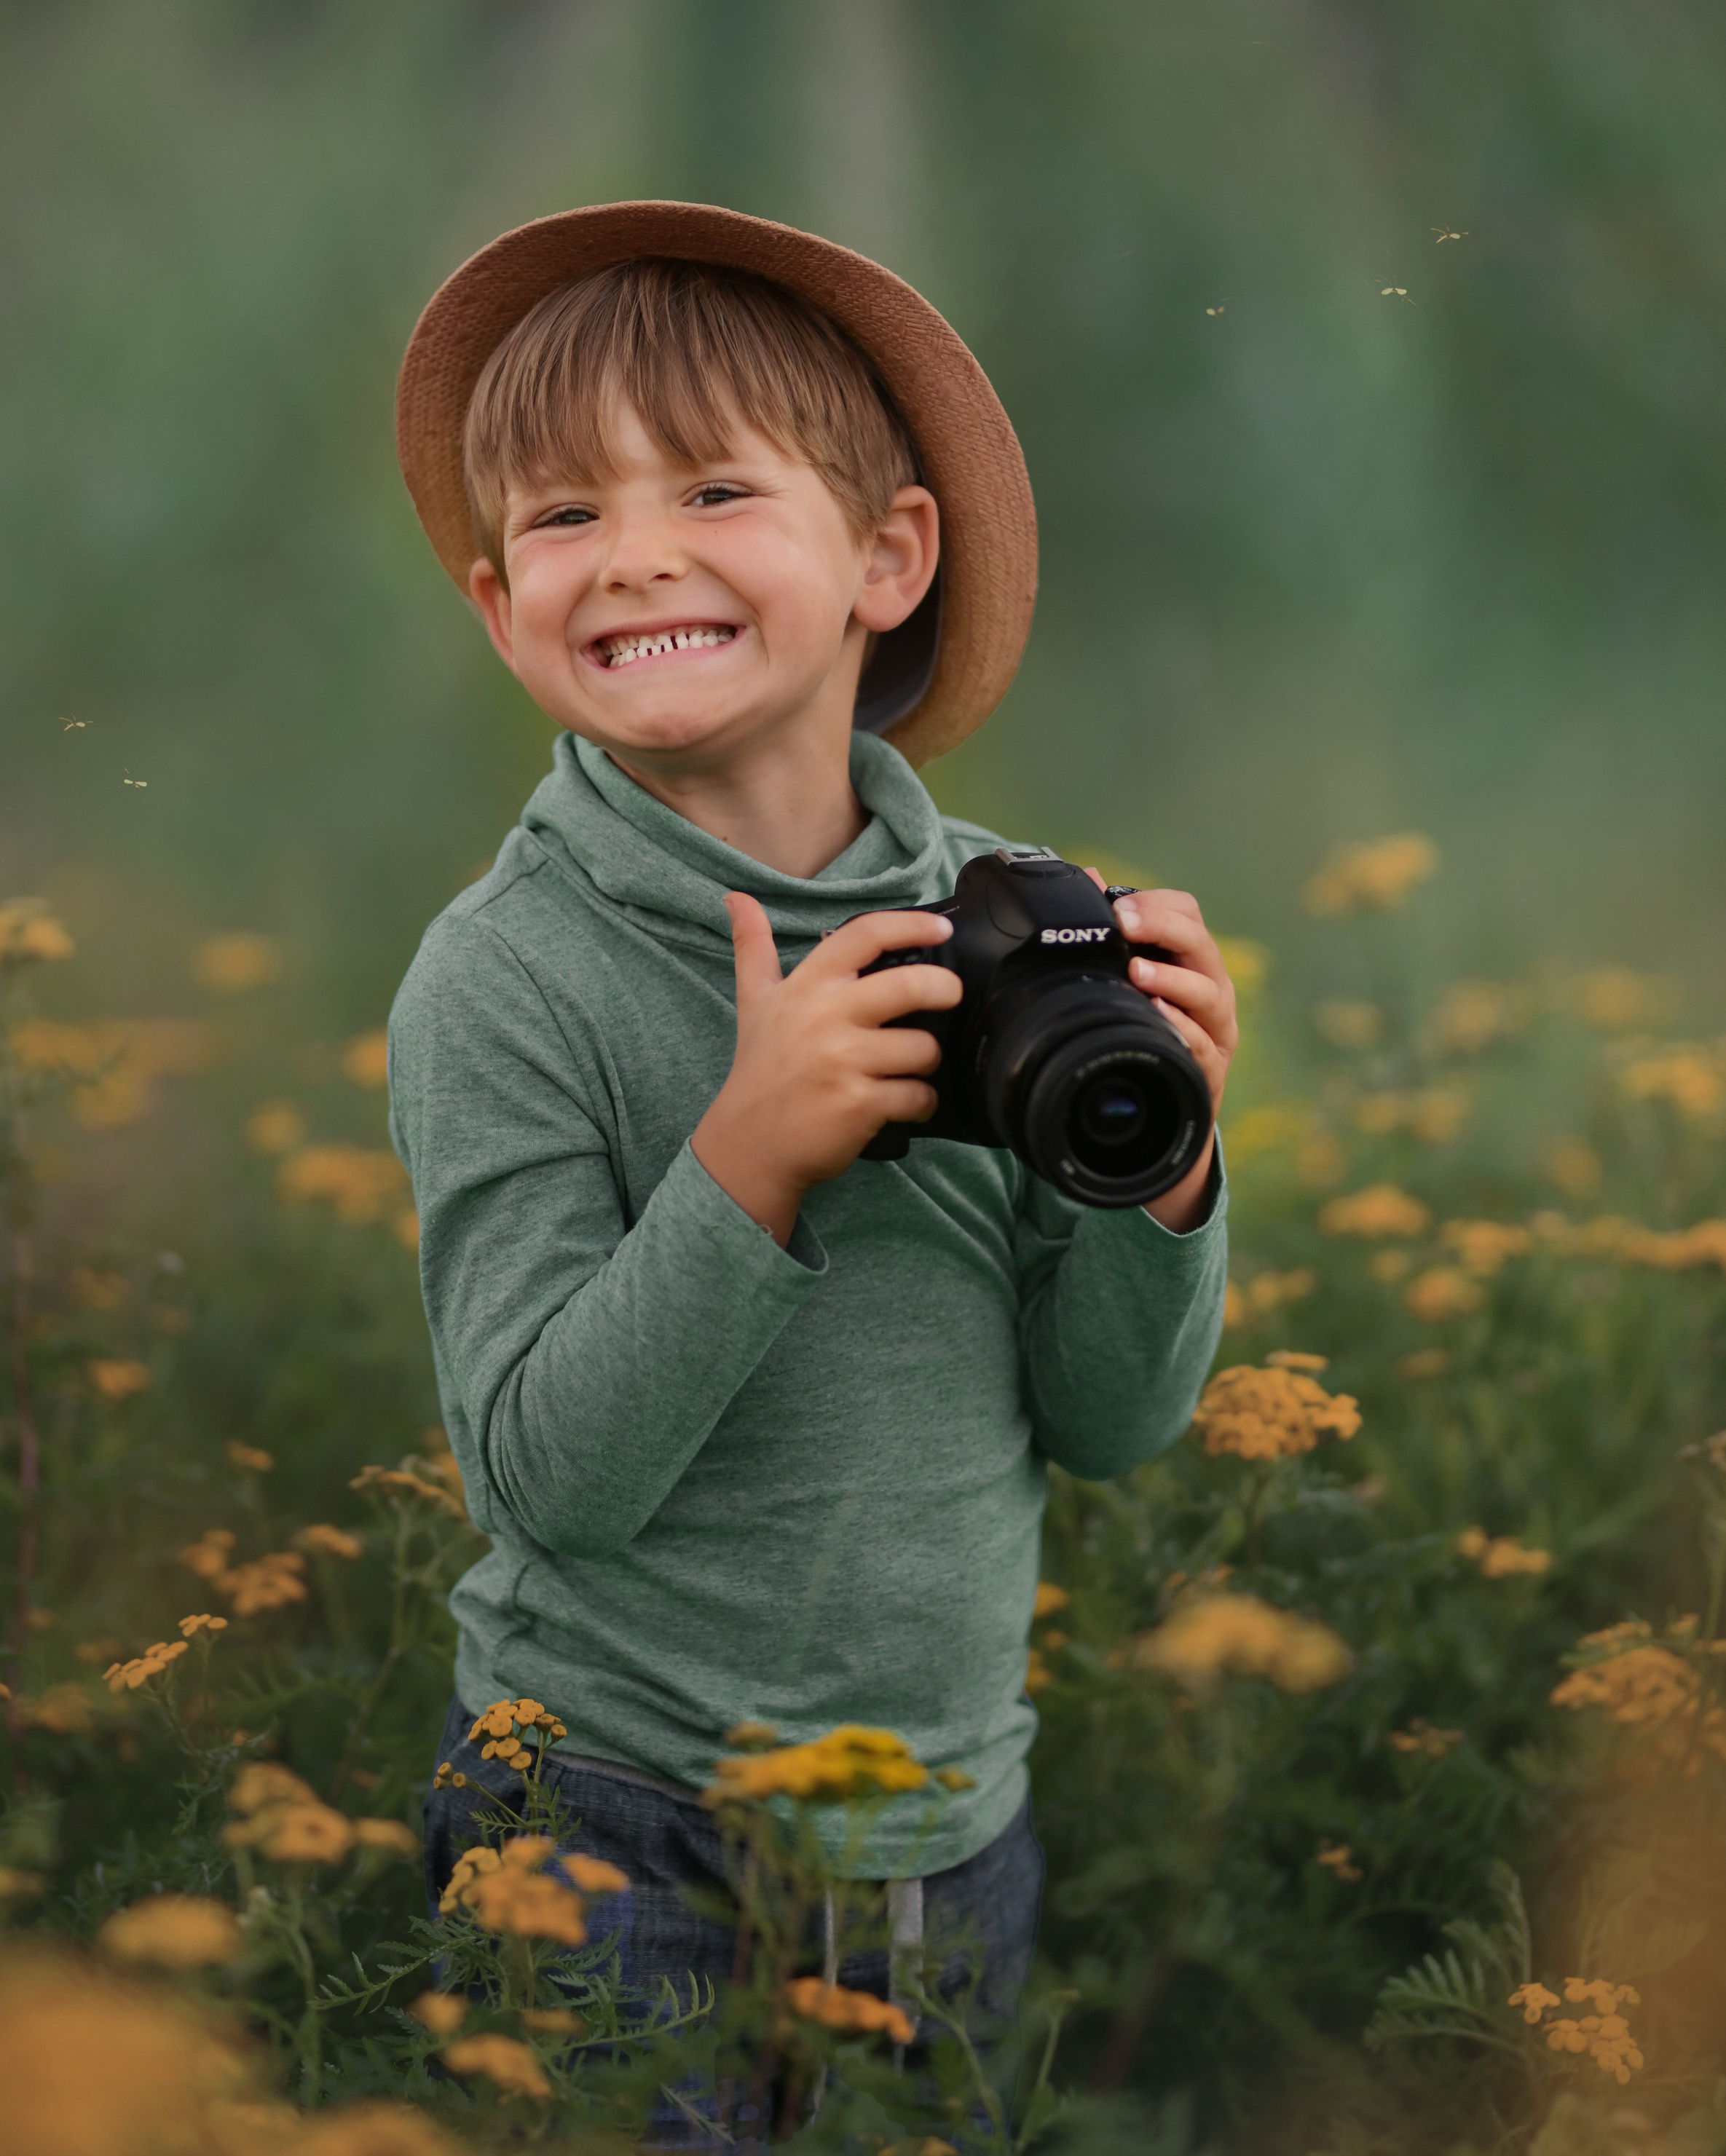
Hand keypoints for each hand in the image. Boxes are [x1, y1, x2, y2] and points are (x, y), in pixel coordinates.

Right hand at [691, 895, 962, 1244]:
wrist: (748, 1144)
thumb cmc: (760, 1069)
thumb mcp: (754, 1002)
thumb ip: (753, 946)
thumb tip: (736, 898)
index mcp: (808, 986)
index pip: (866, 935)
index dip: (912, 925)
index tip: (941, 930)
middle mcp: (826, 1017)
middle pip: (911, 985)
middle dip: (945, 989)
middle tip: (950, 997)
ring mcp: (844, 1061)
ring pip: (923, 1047)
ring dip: (930, 1060)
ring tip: (913, 1067)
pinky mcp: (860, 1104)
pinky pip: (918, 1095)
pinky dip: (923, 1103)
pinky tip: (910, 1104)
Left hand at [1088, 874, 1237, 1231]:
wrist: (1164, 1111)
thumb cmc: (1144, 1034)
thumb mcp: (1129, 982)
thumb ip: (1112, 934)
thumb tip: (1085, 876)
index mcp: (1188, 959)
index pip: (1186, 912)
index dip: (1155, 904)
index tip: (1117, 906)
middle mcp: (1210, 988)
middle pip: (1200, 943)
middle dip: (1162, 928)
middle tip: (1124, 924)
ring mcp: (1216, 1028)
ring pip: (1207, 992)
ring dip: (1171, 979)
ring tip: (1137, 973)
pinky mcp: (1210, 1066)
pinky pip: (1200, 1043)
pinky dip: (1180, 1028)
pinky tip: (1158, 1018)